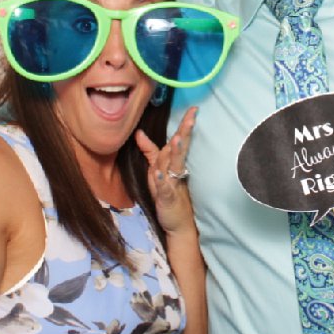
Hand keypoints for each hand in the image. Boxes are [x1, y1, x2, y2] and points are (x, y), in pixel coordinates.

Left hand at [137, 107, 197, 236]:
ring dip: (176, 152)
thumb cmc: (168, 194)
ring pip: (174, 165)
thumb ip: (149, 152)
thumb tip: (138, 132)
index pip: (180, 140)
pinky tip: (160, 174)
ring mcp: (173, 184)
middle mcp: (176, 171)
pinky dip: (162, 181)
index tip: (194, 109)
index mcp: (174, 163)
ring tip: (177, 139)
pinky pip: (164, 188)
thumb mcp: (156, 170)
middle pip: (180, 148)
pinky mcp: (167, 198)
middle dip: (185, 131)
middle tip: (193, 116)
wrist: (179, 224)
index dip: (185, 125)